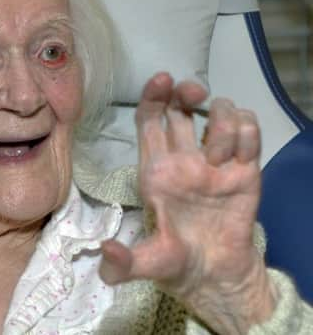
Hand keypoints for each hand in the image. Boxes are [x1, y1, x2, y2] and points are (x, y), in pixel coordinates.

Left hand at [99, 73, 275, 333]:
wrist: (216, 273)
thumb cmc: (176, 263)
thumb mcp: (147, 264)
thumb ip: (124, 263)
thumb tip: (105, 249)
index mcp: (155, 169)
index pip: (149, 121)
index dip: (152, 97)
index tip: (161, 79)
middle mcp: (183, 157)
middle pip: (182, 107)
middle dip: (186, 92)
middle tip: (193, 95)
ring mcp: (215, 160)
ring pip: (218, 113)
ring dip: (220, 123)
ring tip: (221, 158)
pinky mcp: (246, 167)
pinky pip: (249, 131)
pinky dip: (247, 132)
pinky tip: (241, 156)